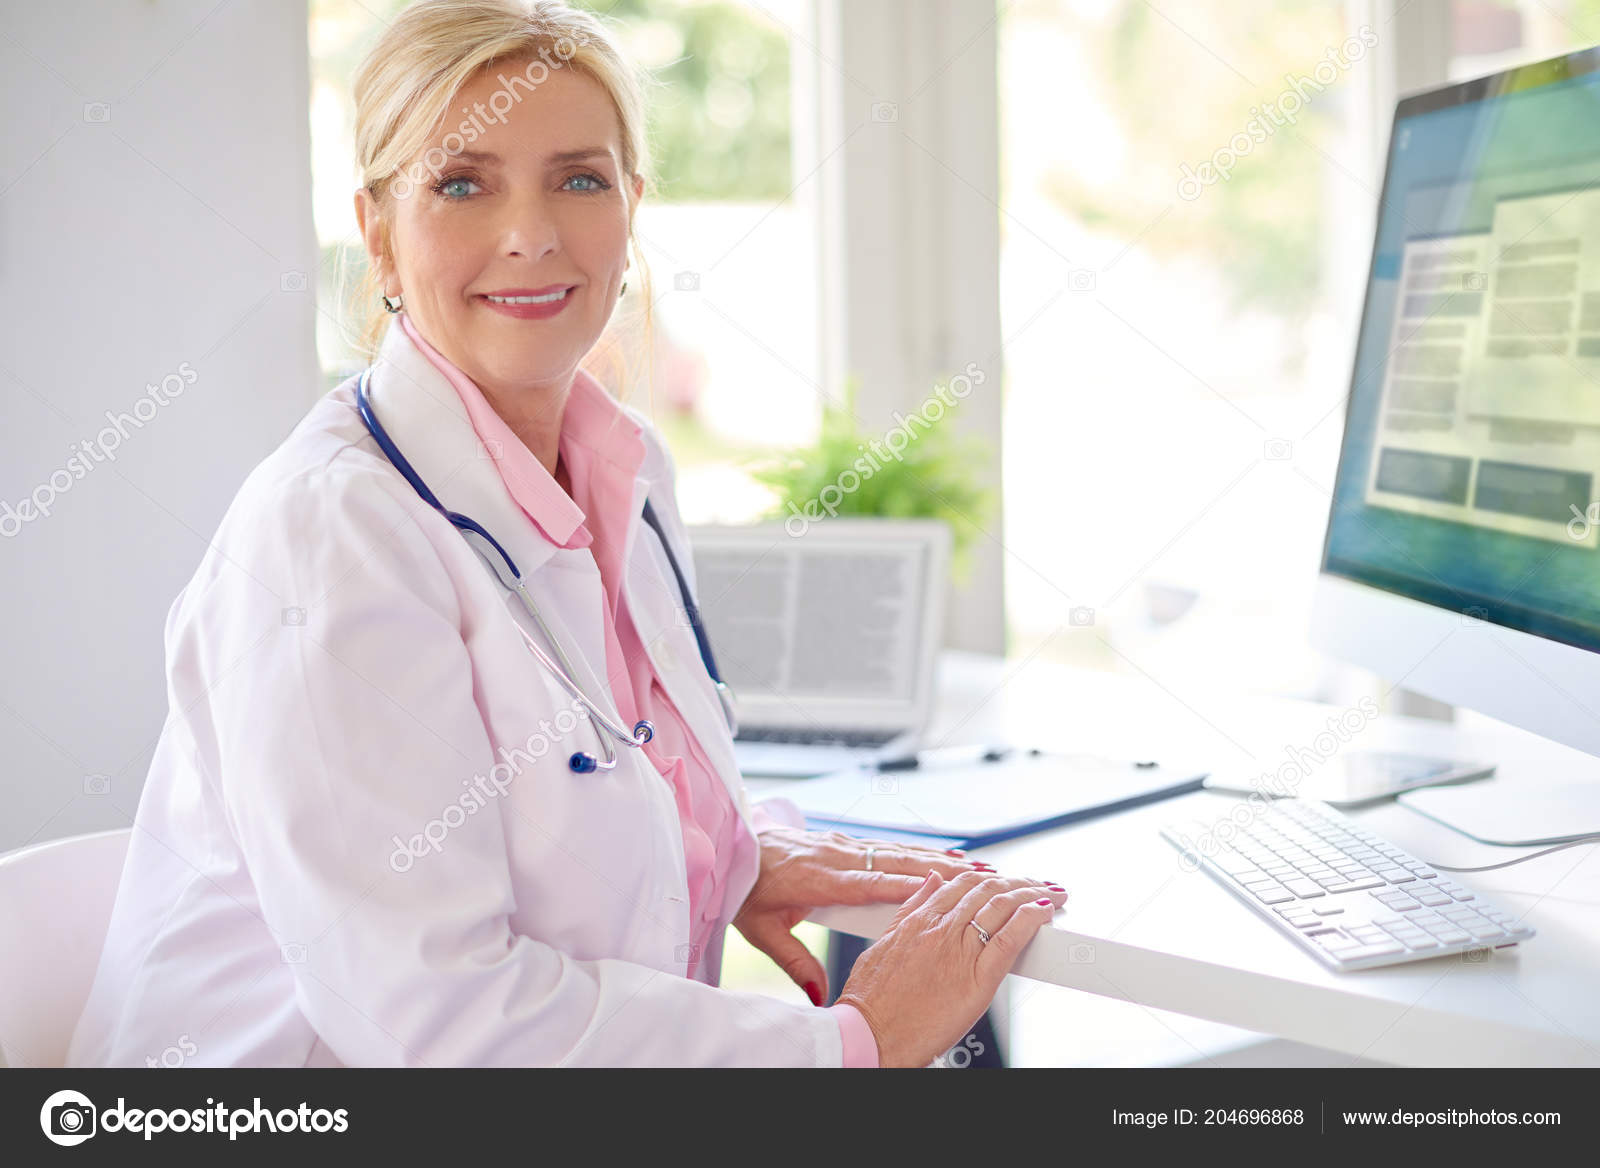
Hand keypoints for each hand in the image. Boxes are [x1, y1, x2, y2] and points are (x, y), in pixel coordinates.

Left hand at [732, 827, 991, 1005]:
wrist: (733, 848)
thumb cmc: (746, 892)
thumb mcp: (762, 932)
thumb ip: (794, 963)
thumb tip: (818, 997)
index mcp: (819, 879)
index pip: (870, 882)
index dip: (908, 884)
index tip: (945, 886)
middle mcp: (836, 857)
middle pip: (896, 862)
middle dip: (940, 869)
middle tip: (982, 874)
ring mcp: (842, 846)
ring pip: (897, 851)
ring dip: (936, 858)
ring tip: (976, 865)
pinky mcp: (844, 843)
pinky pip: (887, 847)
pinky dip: (917, 851)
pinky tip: (941, 856)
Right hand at [835, 869, 1066, 1066]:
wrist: (870, 1035)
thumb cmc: (872, 1000)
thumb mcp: (884, 942)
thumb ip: (910, 909)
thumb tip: (931, 881)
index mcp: (919, 920)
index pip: (963, 883)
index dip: (990, 876)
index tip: (1005, 878)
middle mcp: (941, 929)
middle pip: (988, 890)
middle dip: (1017, 881)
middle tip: (1036, 882)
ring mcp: (959, 951)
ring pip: (1002, 907)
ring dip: (1031, 893)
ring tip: (1050, 893)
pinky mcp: (978, 979)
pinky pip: (1009, 940)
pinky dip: (1031, 920)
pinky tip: (1044, 911)